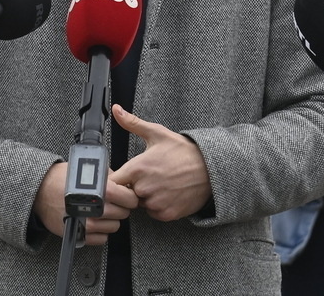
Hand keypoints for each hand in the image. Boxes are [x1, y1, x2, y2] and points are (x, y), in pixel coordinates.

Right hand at [33, 162, 138, 245]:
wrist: (40, 190)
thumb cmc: (61, 178)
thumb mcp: (87, 167)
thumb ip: (107, 174)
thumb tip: (123, 181)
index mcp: (102, 190)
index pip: (130, 198)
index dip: (129, 196)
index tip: (126, 195)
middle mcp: (97, 209)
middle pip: (124, 214)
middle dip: (120, 207)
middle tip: (111, 202)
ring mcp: (88, 225)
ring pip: (114, 227)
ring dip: (110, 220)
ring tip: (99, 210)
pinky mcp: (80, 236)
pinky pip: (102, 239)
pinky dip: (100, 232)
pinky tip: (92, 220)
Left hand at [109, 105, 211, 221]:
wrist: (210, 168)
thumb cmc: (183, 150)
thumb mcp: (157, 133)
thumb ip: (133, 123)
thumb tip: (116, 109)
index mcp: (137, 168)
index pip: (112, 182)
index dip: (116, 179)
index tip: (123, 175)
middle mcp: (144, 188)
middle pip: (126, 193)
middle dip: (133, 186)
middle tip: (149, 176)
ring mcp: (156, 203)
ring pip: (141, 204)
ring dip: (146, 197)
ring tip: (161, 183)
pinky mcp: (167, 214)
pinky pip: (154, 213)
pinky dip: (158, 206)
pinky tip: (168, 192)